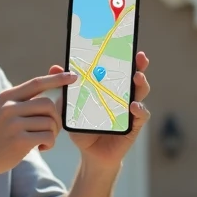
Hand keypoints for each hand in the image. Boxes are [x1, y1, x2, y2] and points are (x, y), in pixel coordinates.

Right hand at [0, 71, 76, 178]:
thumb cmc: (1, 133)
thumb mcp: (8, 111)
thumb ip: (28, 98)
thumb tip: (56, 82)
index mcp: (8, 97)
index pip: (37, 82)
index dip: (57, 79)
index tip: (73, 76)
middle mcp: (9, 107)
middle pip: (48, 104)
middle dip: (56, 118)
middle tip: (51, 130)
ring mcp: (13, 124)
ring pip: (50, 122)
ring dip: (53, 133)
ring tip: (43, 140)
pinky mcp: (19, 141)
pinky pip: (47, 137)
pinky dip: (49, 144)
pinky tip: (40, 148)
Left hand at [50, 51, 151, 168]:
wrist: (91, 154)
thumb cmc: (83, 128)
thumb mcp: (72, 107)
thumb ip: (66, 89)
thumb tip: (54, 67)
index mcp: (111, 88)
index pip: (120, 68)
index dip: (124, 56)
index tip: (125, 43)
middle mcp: (124, 96)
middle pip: (135, 76)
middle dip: (138, 65)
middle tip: (139, 56)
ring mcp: (131, 110)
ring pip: (141, 92)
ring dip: (141, 84)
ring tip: (137, 77)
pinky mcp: (134, 125)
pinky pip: (141, 115)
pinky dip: (139, 109)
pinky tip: (133, 106)